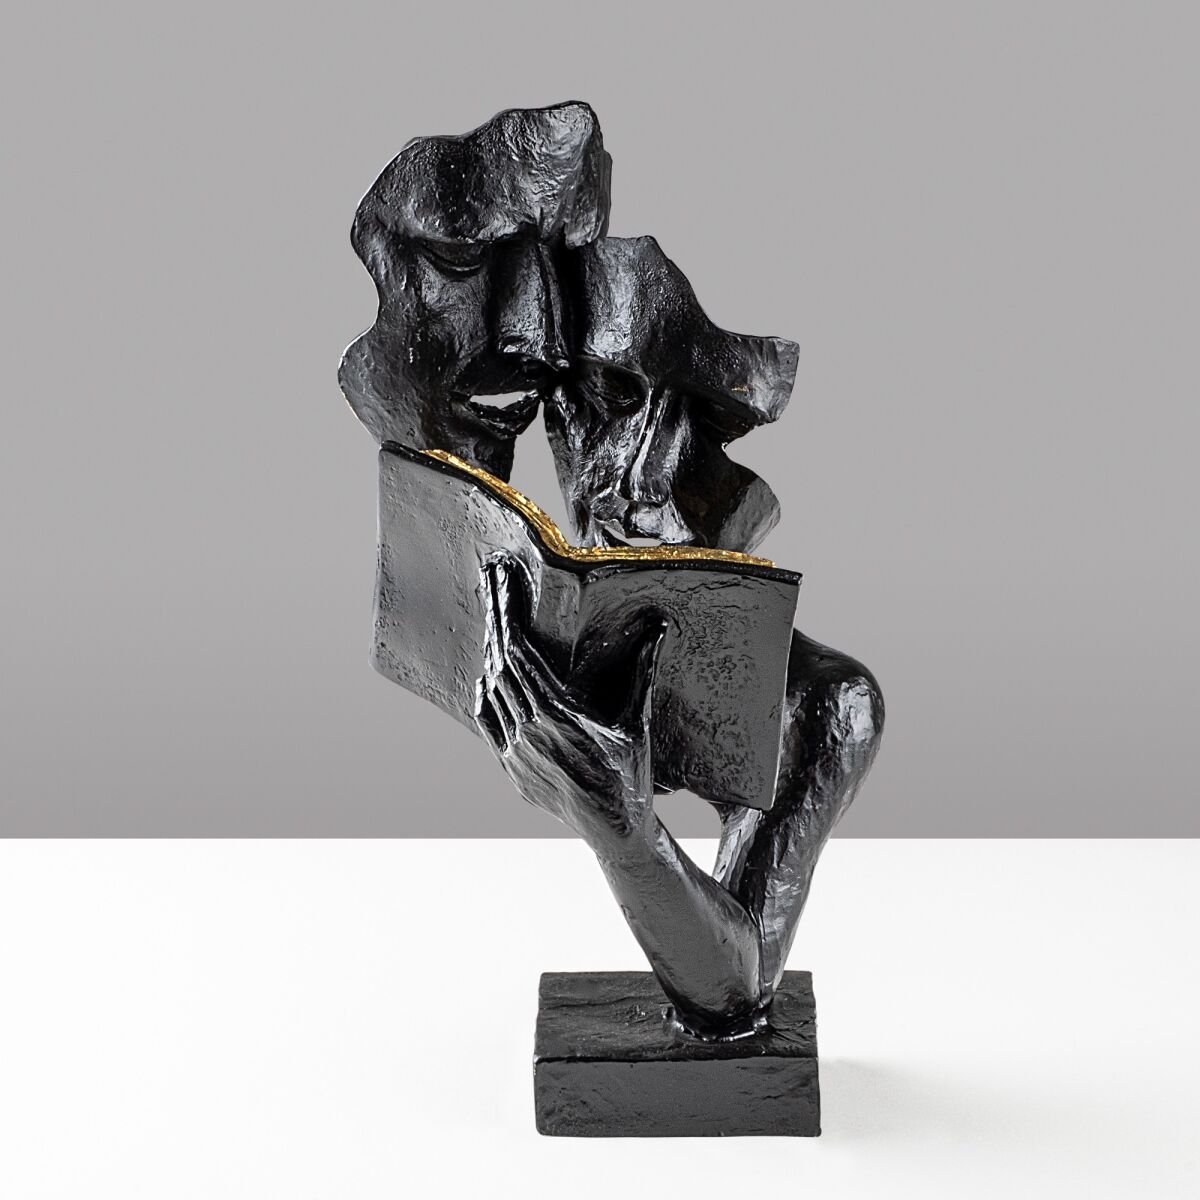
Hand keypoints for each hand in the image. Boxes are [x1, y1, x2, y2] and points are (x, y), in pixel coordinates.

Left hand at [474, 556, 665, 853]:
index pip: (519, 653)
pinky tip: (491, 673)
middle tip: (491, 579)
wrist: (616, 831)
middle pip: (499, 663)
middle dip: (494, 618)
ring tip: (496, 619)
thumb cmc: (633, 776)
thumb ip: (643, 671)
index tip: (501, 579)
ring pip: (490, 691)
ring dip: (491, 651)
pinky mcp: (511, 770)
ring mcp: (514, 755)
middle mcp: (528, 735)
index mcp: (557, 718)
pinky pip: (488, 721)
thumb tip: (659, 625)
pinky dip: (487, 691)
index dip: (506, 612)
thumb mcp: (639, 721)